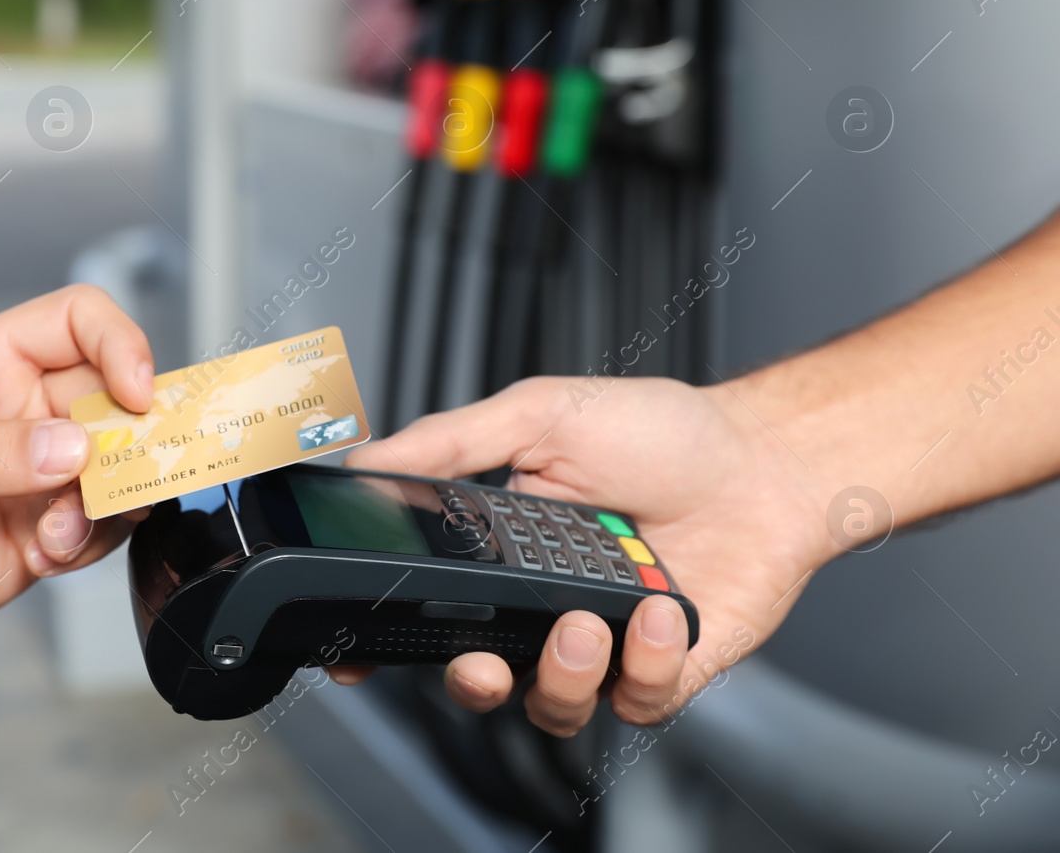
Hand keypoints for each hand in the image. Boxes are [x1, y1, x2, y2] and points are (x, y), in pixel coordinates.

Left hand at [0, 285, 152, 702]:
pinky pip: (101, 526)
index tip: (136, 393)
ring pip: (119, 465)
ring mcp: (30, 477)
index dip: (120, 343)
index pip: (75, 321)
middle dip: (133, 432)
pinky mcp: (40, 536)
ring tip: (64, 529)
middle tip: (122, 473)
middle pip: (112, 395)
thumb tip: (69, 448)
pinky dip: (96, 540)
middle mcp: (15, 414)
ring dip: (115, 496)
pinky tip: (48, 555)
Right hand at [344, 375, 831, 734]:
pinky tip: (657, 606)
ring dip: (562, 676)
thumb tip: (370, 460)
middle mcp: (545, 603)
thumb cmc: (663, 433)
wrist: (767, 459)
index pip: (428, 607)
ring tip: (585, 622)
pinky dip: (645, 663)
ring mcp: (606, 642)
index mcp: (502, 549)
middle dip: (471, 682)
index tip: (357, 655)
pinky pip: (637, 701)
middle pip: (480, 676)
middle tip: (482, 661)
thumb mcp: (541, 416)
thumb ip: (451, 441)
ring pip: (555, 706)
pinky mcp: (666, 668)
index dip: (386, 640)